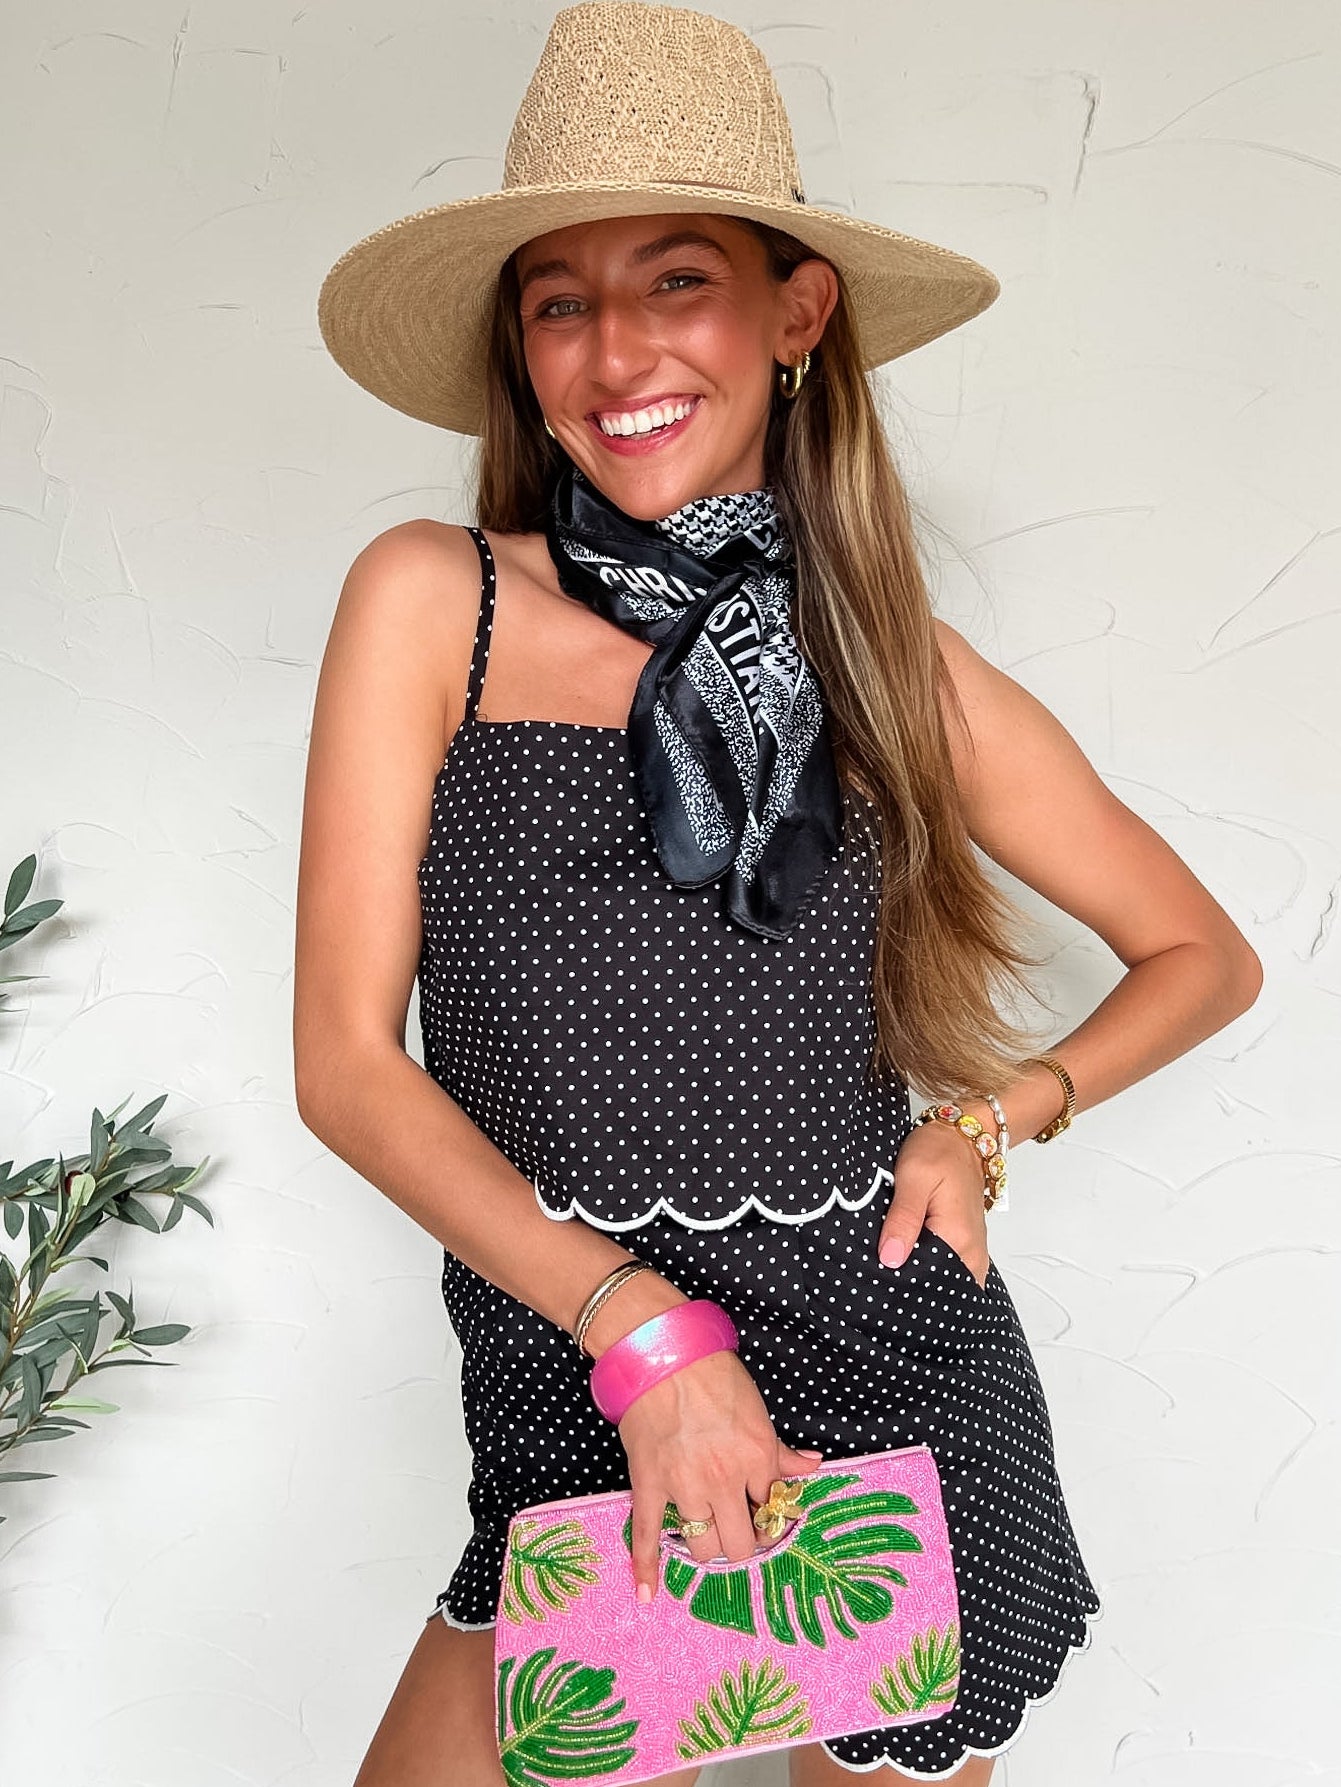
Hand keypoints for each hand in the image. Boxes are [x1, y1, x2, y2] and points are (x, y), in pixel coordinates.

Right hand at [617, 1346, 823, 1602]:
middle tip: (738, 1527)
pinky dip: (647, 1567)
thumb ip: (780, 1449)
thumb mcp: (757, 1411)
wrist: (663, 1355)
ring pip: (703, 1546)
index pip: (773, 1512)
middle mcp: (725, 1481)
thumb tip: (811, 1467)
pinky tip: (649, 1593)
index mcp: (757, 1459)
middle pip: (741, 1544)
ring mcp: (685, 1487)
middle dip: (743, 1541)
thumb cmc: (714, 1375)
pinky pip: (646, 1534)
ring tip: (708, 1531)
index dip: (770, 1516)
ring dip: (707, 1545)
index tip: (763, 1513)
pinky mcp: (650, 1485)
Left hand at [878, 1116, 989, 1288]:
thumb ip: (903, 1219)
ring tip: (889, 1258)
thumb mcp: (913, 1177)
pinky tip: (905, 1254)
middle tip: (877, 1266)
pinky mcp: (966, 1248)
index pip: (924, 1282)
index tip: (873, 1273)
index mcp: (958, 1239)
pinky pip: (945, 1270)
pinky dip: (924, 1265)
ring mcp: (971, 1253)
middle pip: (933, 1286)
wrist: (963, 1138)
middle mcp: (970, 1253)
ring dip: (914, 1273)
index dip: (896, 1280)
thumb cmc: (940, 1151)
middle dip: (904, 1281)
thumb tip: (890, 1258)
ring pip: (938, 1281)